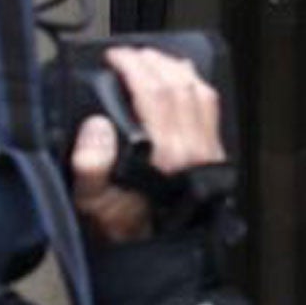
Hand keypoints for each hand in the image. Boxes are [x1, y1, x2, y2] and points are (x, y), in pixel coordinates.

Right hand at [70, 47, 226, 245]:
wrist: (158, 251)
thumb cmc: (126, 227)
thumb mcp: (93, 202)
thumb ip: (91, 165)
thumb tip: (96, 126)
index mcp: (163, 155)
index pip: (153, 93)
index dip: (133, 67)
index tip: (115, 57)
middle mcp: (191, 148)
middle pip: (177, 86)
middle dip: (152, 61)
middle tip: (131, 53)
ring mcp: (207, 149)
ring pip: (199, 93)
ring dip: (177, 68)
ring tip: (155, 58)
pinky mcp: (214, 153)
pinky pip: (212, 108)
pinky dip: (198, 85)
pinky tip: (184, 79)